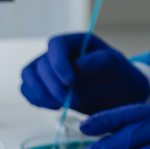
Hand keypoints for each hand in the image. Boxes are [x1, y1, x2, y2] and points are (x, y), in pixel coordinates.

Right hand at [20, 34, 149, 113]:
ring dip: (42, 94)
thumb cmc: (122, 78)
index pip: (57, 44)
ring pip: (29, 76)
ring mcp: (49, 68)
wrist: (120, 96)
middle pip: (41, 64)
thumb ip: (105, 61)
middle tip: (74, 101)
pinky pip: (27, 89)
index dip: (58, 63)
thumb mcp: (121, 69)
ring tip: (62, 105)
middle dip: (54, 86)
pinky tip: (55, 106)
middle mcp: (61, 52)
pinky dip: (36, 100)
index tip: (70, 83)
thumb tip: (80, 62)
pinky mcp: (43, 84)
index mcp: (79, 42)